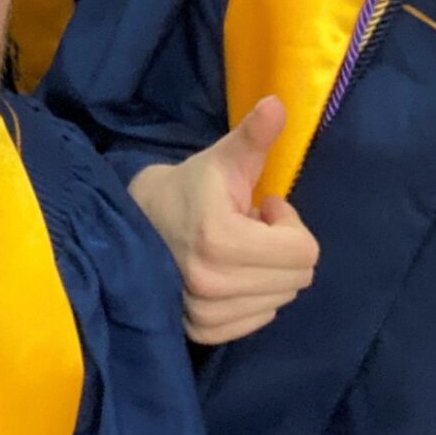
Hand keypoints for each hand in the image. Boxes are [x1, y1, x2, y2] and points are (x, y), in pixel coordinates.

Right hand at [127, 96, 319, 343]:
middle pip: (298, 278)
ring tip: (235, 250)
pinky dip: (254, 297)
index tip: (259, 206)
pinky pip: (259, 320)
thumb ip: (254, 137)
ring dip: (268, 272)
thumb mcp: (222, 159)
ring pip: (281, 299)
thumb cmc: (187, 188)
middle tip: (248, 228)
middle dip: (281, 247)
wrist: (131, 223)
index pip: (304, 252)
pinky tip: (228, 273)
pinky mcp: (201, 331)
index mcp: (221, 240)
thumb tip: (278, 103)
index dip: (289, 223)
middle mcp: (213, 284)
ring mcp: (204, 313)